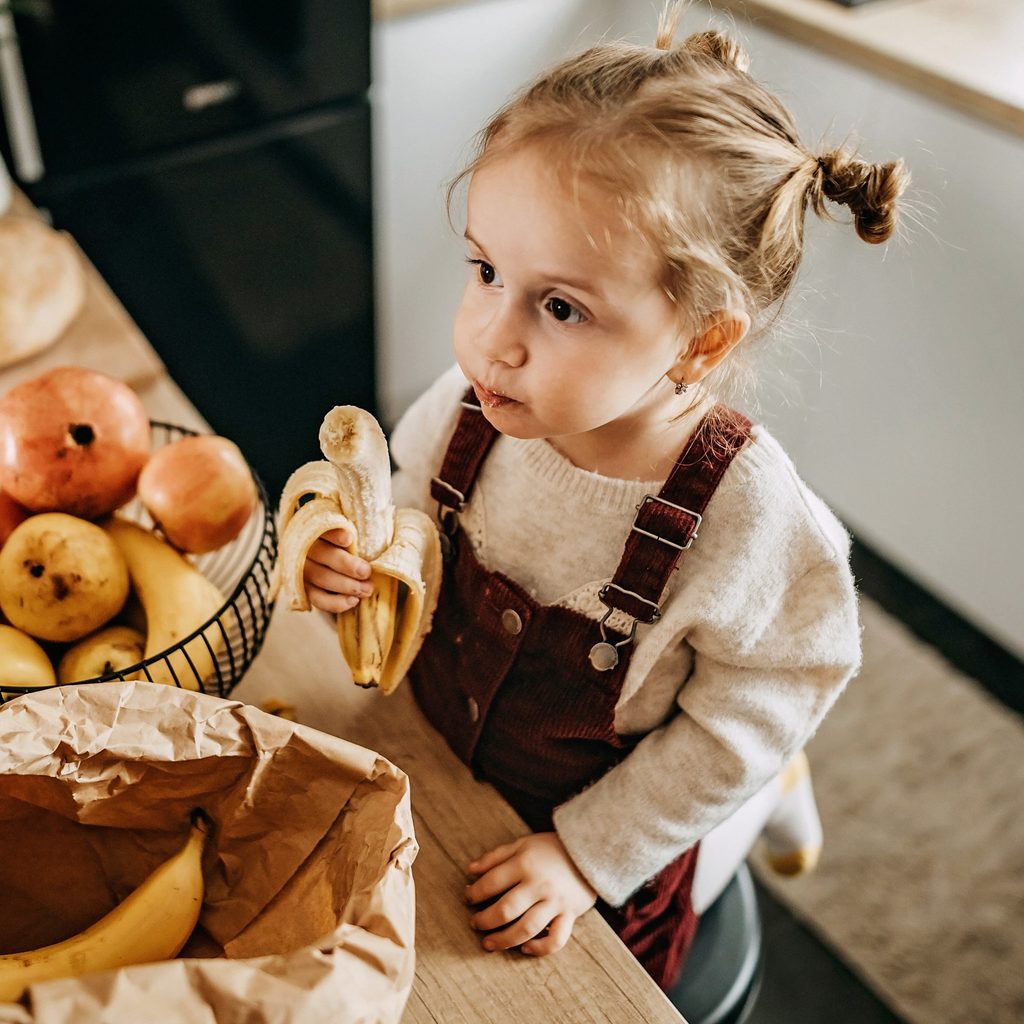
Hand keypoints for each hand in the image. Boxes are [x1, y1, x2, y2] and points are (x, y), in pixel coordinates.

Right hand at [303, 526, 374, 612]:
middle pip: (322, 554)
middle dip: (346, 565)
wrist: (338, 562)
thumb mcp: (356, 531)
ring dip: (345, 585)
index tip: (349, 538)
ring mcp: (303, 570)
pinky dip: (335, 603)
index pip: (323, 528)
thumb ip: (365, 528)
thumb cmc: (352, 543)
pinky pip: (318, 599)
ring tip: (367, 589)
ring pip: (320, 578)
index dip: (334, 534)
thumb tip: (387, 523)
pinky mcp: (306, 590)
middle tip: (366, 572)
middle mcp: (306, 548)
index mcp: (318, 528)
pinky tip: (353, 601)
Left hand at [464, 833, 596, 956]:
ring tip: (489, 944)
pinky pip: (556, 939)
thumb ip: (495, 856)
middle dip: (485, 921)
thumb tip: (469, 870)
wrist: (589, 850)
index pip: (492, 882)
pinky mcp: (570, 915)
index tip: (468, 898)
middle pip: (506, 910)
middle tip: (474, 924)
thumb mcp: (522, 844)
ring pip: (527, 929)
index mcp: (525, 864)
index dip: (475, 893)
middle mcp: (539, 885)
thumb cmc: (551, 848)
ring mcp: (555, 902)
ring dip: (504, 940)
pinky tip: (525, 949)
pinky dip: (540, 949)